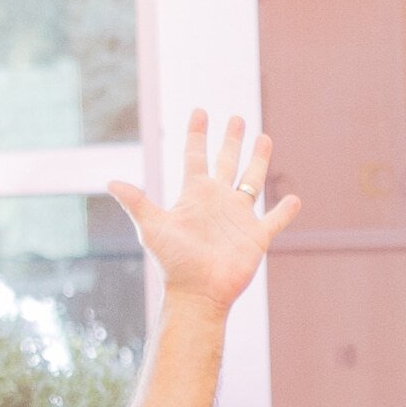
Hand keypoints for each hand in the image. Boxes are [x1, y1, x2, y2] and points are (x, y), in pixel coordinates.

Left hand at [106, 107, 302, 321]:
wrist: (197, 294)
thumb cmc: (173, 263)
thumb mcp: (153, 228)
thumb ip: (137, 203)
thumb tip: (110, 182)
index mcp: (194, 195)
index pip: (195, 156)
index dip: (197, 134)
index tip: (200, 112)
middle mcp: (218, 202)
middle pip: (227, 162)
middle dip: (232, 140)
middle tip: (237, 118)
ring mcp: (238, 218)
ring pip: (252, 181)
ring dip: (259, 160)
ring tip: (265, 138)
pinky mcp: (256, 237)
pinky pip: (274, 220)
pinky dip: (285, 211)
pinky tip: (295, 199)